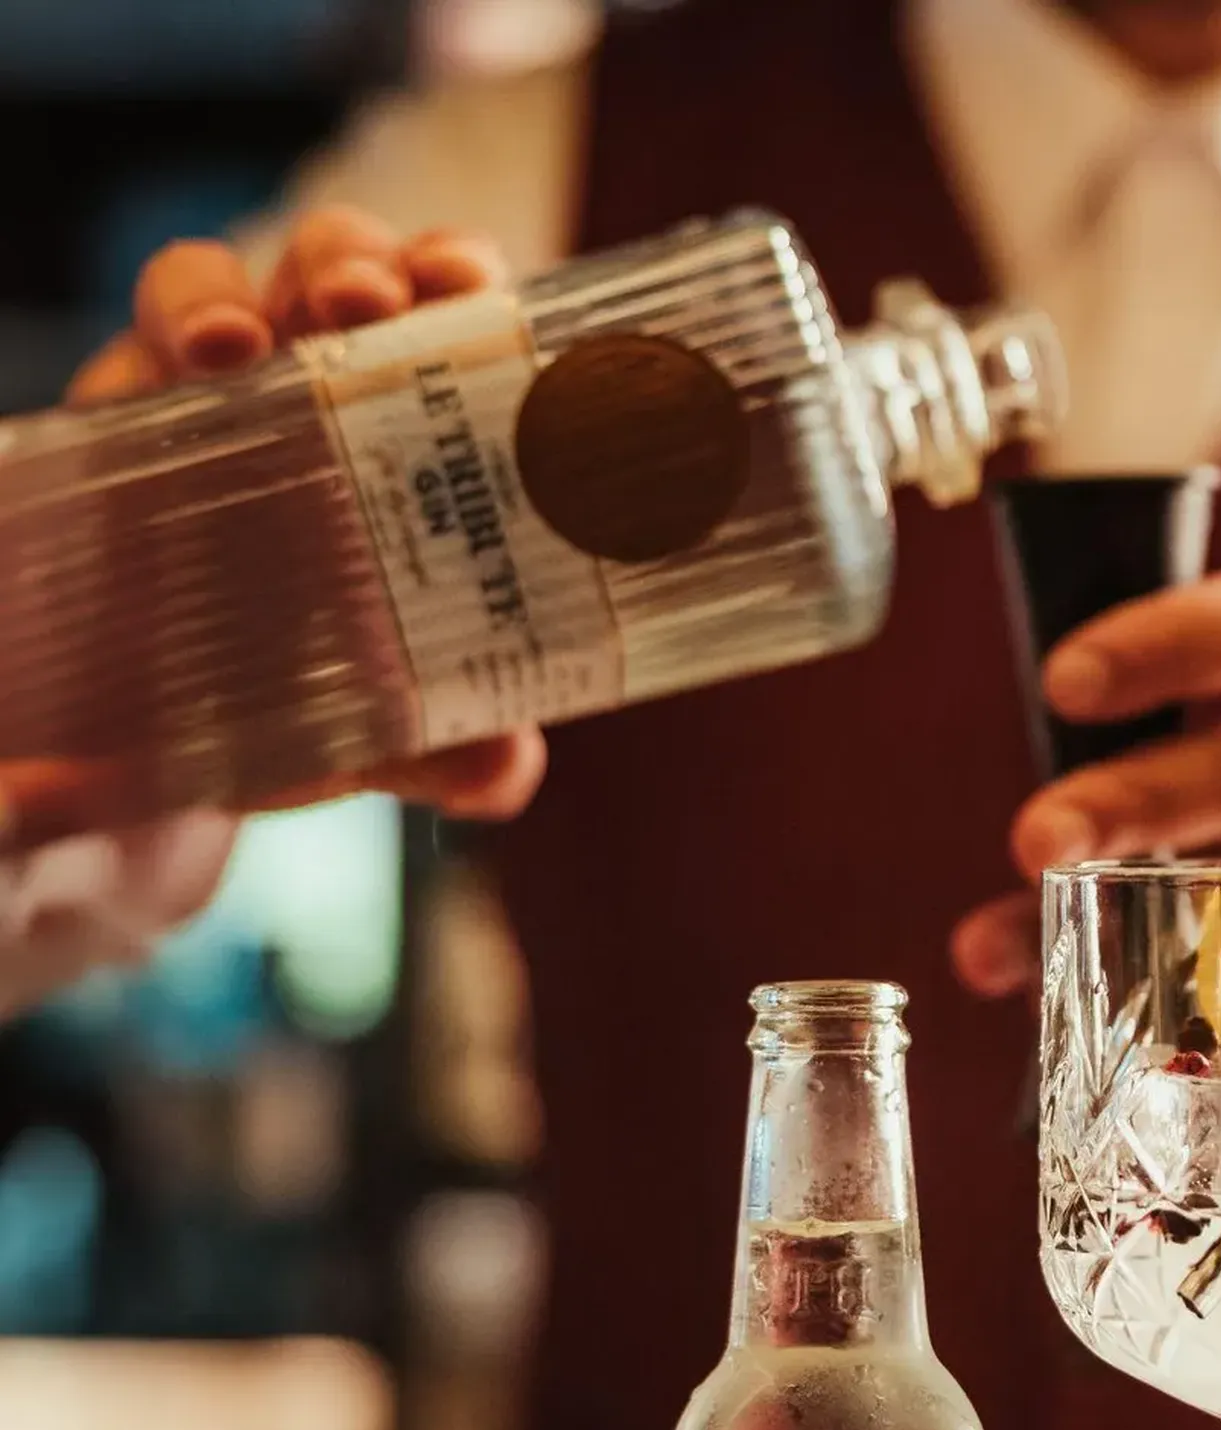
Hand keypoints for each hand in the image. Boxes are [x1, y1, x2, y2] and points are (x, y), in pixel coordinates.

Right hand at [1, 212, 543, 1013]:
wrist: (190, 742)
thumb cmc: (327, 692)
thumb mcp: (397, 726)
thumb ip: (458, 743)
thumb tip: (503, 771)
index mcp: (411, 418)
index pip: (442, 308)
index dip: (459, 277)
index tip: (479, 291)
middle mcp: (309, 380)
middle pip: (336, 266)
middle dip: (356, 262)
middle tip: (372, 303)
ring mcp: (203, 392)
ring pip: (213, 284)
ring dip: (229, 291)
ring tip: (239, 341)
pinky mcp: (113, 421)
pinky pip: (123, 355)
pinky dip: (154, 345)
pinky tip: (178, 370)